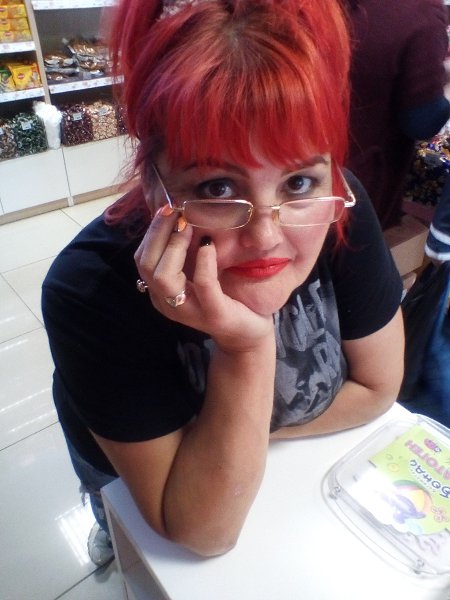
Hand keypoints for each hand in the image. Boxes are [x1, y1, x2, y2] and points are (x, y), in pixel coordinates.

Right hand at [134, 206, 273, 350]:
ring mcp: (188, 311)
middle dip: (159, 234)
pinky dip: (203, 261)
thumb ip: (184, 252)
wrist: (246, 333)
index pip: (142, 259)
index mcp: (160, 292)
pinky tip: (208, 245)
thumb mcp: (197, 271)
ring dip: (175, 246)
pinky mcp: (214, 314)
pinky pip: (203, 285)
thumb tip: (177, 215)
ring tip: (190, 227)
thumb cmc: (222, 296)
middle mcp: (167, 303)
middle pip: (146, 265)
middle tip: (177, 213)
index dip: (151, 232)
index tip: (167, 209)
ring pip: (164, 277)